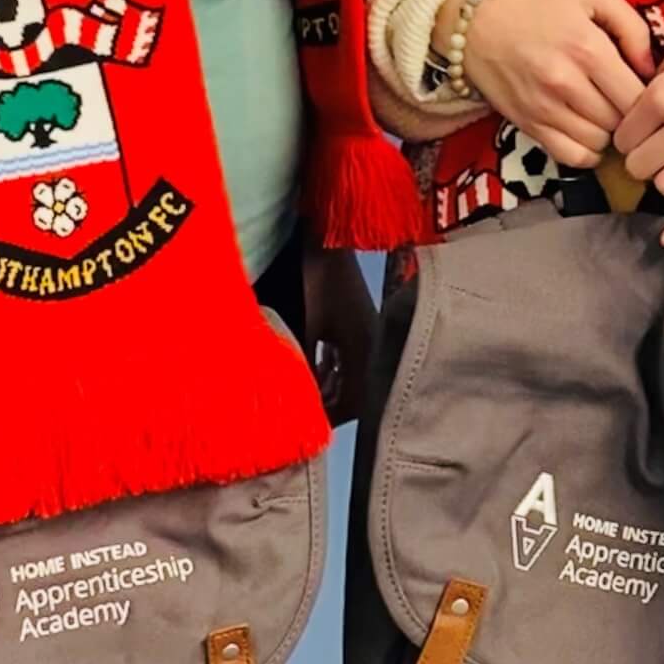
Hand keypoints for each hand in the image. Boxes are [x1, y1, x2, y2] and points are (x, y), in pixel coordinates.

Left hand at [301, 245, 376, 426]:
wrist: (319, 232)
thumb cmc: (311, 278)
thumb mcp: (301, 328)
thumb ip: (300, 370)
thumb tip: (290, 405)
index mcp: (367, 349)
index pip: (355, 404)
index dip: (329, 420)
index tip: (305, 430)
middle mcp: (373, 343)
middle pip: (357, 391)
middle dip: (329, 405)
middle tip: (301, 414)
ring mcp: (367, 329)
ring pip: (351, 373)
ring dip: (328, 386)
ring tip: (302, 392)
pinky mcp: (356, 317)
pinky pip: (347, 355)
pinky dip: (330, 366)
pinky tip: (312, 366)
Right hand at [455, 0, 654, 169]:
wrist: (474, 19)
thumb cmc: (536, 2)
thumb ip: (632, 26)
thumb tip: (651, 69)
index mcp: (587, 48)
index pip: (638, 96)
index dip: (648, 96)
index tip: (642, 86)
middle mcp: (566, 82)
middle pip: (621, 121)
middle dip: (628, 112)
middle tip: (621, 97)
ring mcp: (544, 108)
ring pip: (599, 141)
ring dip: (607, 131)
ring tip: (601, 110)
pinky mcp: (527, 125)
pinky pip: (570, 157)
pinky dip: (585, 150)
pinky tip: (585, 130)